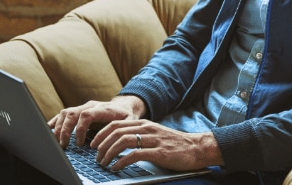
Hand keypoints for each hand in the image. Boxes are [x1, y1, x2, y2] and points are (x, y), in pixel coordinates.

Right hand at [47, 95, 145, 147]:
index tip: (79, 143)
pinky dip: (56, 121)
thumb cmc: (127, 115)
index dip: (79, 129)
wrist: (126, 105)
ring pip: (66, 112)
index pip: (86, 115)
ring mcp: (84, 106)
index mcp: (103, 108)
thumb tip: (105, 143)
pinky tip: (49, 130)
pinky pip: (65, 113)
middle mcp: (91, 105)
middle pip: (72, 113)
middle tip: (63, 145)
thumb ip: (119, 130)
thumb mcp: (129, 122)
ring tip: (56, 141)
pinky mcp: (79, 109)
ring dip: (59, 126)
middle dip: (65, 130)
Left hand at [91, 119, 223, 171]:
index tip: (94, 144)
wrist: (197, 148)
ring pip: (123, 141)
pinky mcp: (159, 152)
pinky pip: (135, 154)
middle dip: (102, 144)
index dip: (102, 134)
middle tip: (96, 156)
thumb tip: (120, 143)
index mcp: (145, 123)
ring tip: (104, 163)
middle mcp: (147, 128)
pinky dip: (122, 161)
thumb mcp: (155, 135)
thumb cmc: (176, 144)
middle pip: (116, 131)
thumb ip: (140, 136)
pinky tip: (116, 167)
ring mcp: (153, 140)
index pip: (116, 124)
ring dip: (109, 153)